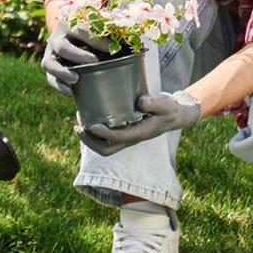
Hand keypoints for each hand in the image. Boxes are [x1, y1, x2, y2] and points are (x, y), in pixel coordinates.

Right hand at [41, 22, 111, 95]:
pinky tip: (71, 93)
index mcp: (72, 25)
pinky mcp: (49, 68)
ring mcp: (50, 54)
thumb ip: (118, 38)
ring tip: (76, 79)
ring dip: (62, 72)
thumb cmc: (96, 38)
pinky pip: (49, 79)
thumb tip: (140, 48)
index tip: (113, 48)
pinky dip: (59, 86)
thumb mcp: (104, 34)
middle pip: (62, 46)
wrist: (77, 41)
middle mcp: (58, 38)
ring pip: (48, 63)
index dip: (96, 39)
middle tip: (94, 62)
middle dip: (78, 55)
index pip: (81, 30)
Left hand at [80, 91, 202, 155]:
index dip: (103, 134)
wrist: (174, 116)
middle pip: (106, 150)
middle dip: (89, 141)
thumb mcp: (166, 104)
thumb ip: (155, 103)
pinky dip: (94, 133)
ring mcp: (126, 139)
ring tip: (79, 123)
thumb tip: (140, 101)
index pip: (118, 138)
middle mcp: (131, 139)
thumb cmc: (169, 109)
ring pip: (103, 147)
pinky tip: (88, 118)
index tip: (90, 125)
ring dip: (88, 139)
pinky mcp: (124, 134)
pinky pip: (105, 140)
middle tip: (78, 126)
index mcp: (140, 133)